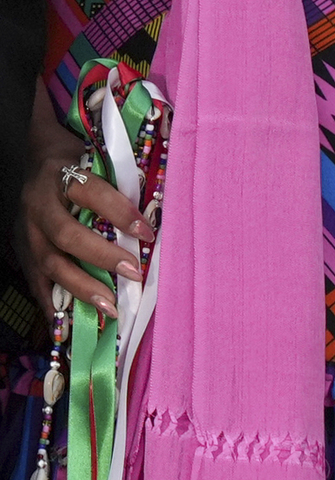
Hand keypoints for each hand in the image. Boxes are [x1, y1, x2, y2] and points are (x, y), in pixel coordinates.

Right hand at [21, 90, 140, 316]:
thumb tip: (167, 185)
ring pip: (51, 263)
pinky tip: (68, 325)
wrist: (38, 159)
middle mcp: (39, 205)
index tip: (148, 233)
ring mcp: (27, 232)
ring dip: (82, 287)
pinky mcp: (22, 253)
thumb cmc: (82, 158)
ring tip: (111, 306)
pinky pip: (35, 283)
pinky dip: (51, 305)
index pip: (92, 194)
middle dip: (102, 256)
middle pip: (68, 235)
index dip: (120, 212)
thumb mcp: (99, 155)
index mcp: (62, 175)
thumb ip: (124, 172)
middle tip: (134, 272)